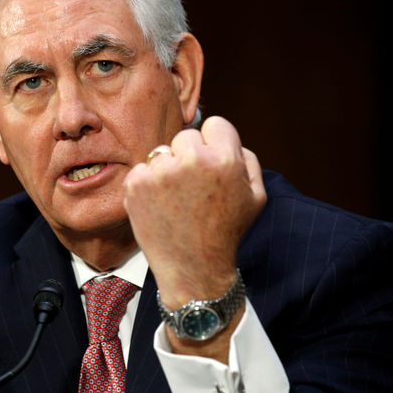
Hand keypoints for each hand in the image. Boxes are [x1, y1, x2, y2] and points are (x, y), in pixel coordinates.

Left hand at [123, 116, 265, 359]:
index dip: (214, 143)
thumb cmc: (225, 232)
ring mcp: (160, 171)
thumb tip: (226, 137)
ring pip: (162, 153)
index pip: (215, 124)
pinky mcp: (136, 184)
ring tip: (177, 201)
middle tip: (194, 188)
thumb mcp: (256, 196)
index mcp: (224, 159)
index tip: (211, 163)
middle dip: (189, 156)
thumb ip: (246, 159)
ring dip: (167, 170)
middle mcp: (191, 160)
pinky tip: (160, 206)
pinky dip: (147, 184)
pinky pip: (142, 169)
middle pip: (186, 136)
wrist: (193, 268)